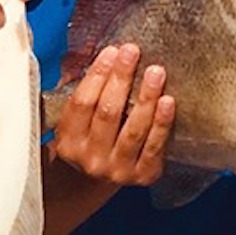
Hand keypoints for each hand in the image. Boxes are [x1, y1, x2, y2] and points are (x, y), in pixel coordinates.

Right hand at [49, 43, 173, 186]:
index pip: (82, 103)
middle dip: (120, 79)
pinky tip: (168, 101)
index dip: (97, 76)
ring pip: (133, 129)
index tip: (111, 52)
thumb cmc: (91, 139)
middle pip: (107, 113)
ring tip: (156, 72)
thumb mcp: (76, 122)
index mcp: (68, 143)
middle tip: (132, 52)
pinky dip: (161, 123)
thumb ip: (84, 93)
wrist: (101, 182)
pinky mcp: (142, 176)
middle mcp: (89, 159)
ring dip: (145, 97)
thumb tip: (103, 55)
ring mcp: (116, 170)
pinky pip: (154, 146)